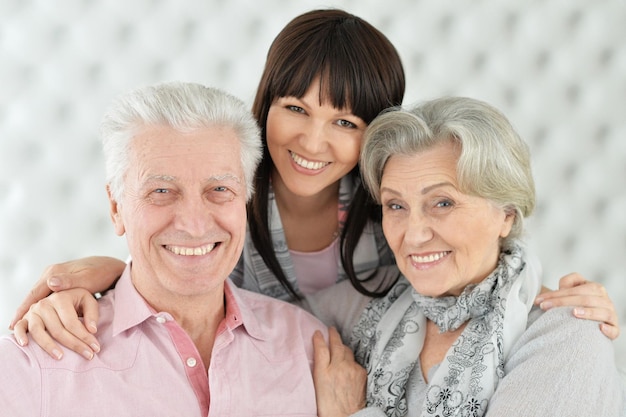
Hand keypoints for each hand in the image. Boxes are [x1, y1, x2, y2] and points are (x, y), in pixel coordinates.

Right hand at [9, 256, 124, 329]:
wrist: (110, 266)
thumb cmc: (101, 273)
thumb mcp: (87, 278)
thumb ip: (69, 281)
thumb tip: (51, 283)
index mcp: (54, 273)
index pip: (34, 293)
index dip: (23, 308)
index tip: (14, 324)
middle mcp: (51, 276)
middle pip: (33, 297)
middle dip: (23, 312)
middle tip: (12, 328)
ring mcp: (54, 280)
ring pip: (38, 299)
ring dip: (30, 312)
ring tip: (20, 327)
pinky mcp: (60, 286)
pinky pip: (45, 299)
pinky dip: (39, 309)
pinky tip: (35, 319)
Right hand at [12, 288, 100, 359]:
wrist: (61, 293)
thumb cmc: (76, 300)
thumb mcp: (88, 300)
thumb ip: (92, 313)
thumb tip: (92, 330)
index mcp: (61, 298)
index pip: (72, 322)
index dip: (84, 337)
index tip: (95, 348)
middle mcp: (44, 304)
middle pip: (57, 329)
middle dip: (74, 344)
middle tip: (88, 355)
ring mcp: (33, 311)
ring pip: (38, 331)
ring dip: (49, 346)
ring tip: (61, 357)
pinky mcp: (25, 318)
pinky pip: (20, 327)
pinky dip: (20, 336)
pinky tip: (25, 345)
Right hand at [313, 327, 366, 416]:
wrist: (346, 416)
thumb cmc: (328, 405)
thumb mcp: (317, 386)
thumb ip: (319, 368)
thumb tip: (319, 355)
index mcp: (323, 372)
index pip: (321, 349)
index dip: (319, 339)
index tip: (318, 333)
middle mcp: (338, 367)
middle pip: (336, 345)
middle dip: (333, 335)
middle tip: (331, 330)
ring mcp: (351, 369)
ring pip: (347, 351)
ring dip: (343, 348)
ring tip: (339, 347)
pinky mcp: (361, 372)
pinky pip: (355, 361)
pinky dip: (351, 361)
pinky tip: (348, 366)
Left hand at [535, 273, 618, 338]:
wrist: (586, 320)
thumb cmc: (574, 304)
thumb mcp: (569, 292)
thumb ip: (565, 285)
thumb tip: (555, 288)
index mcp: (593, 287)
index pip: (575, 288)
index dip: (556, 294)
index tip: (539, 300)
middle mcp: (603, 298)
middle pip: (584, 298)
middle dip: (562, 302)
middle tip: (545, 307)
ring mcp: (610, 313)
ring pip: (602, 311)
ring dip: (588, 312)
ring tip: (574, 313)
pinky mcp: (613, 328)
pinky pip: (614, 329)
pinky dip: (609, 329)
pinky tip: (600, 328)